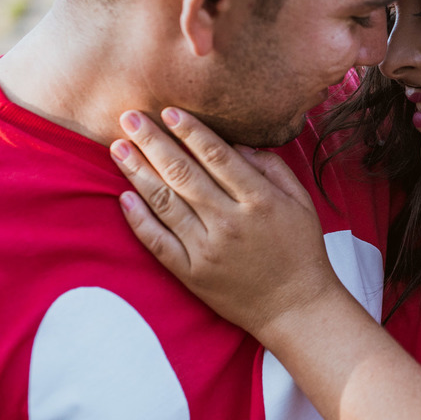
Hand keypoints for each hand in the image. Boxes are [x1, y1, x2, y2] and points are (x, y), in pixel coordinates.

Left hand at [110, 107, 337, 338]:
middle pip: (183, 173)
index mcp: (259, 200)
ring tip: (118, 148)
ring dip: (138, 172)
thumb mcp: (301, 203)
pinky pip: (158, 242)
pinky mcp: (192, 274)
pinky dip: (139, 219)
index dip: (190, 131)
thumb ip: (274, 168)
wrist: (296, 308)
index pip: (217, 156)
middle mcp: (230, 222)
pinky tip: (124, 196)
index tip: (168, 111)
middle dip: (153, 142)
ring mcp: (208, 249)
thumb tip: (240, 145)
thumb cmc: (301, 251)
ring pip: (165, 203)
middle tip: (129, 118)